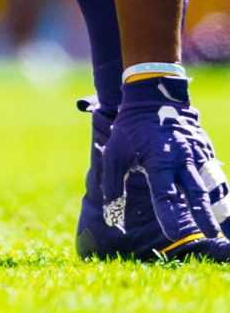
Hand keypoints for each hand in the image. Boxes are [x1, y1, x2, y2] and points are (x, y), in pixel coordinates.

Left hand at [102, 86, 229, 260]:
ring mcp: (197, 155)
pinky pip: (216, 176)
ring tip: (223, 230)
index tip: (174, 234)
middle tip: (211, 234)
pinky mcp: (206, 152)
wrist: (154, 98)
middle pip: (196, 191)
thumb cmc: (131, 130)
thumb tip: (113, 218)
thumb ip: (113, 186)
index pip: (165, 193)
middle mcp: (182, 159)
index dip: (169, 214)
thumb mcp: (114, 154)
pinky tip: (223, 211)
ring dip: (218, 207)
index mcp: (158, 160)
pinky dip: (220, 193)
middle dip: (204, 214)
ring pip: (212, 185)